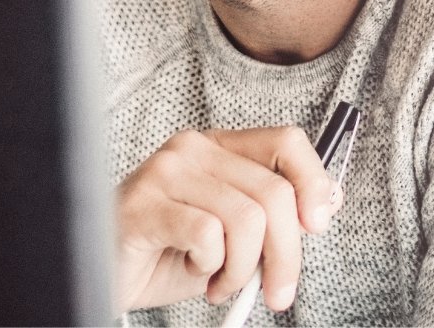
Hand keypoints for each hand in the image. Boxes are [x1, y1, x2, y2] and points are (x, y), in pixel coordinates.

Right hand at [113, 126, 339, 314]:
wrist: (103, 275)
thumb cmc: (167, 254)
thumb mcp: (233, 238)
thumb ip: (273, 218)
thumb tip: (330, 204)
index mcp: (220, 148)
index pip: (286, 141)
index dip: (314, 181)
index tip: (318, 225)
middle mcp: (195, 149)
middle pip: (274, 192)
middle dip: (286, 253)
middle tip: (276, 292)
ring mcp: (166, 171)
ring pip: (246, 219)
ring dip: (242, 268)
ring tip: (219, 282)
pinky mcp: (144, 204)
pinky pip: (207, 235)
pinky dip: (209, 266)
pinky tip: (192, 270)